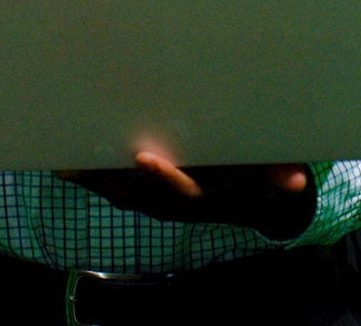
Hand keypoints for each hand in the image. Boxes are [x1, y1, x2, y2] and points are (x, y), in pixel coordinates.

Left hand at [58, 151, 315, 237]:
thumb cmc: (260, 179)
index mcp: (206, 197)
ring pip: (120, 193)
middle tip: (86, 155)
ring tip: (66, 158)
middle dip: (113, 176)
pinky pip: (111, 187)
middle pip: (139, 194)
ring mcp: (157, 202)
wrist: (252, 200)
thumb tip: (296, 181)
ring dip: (93, 178)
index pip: (182, 193)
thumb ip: (280, 177)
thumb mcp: (275, 178)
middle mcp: (177, 205)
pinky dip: (89, 177)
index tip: (144, 160)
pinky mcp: (143, 195)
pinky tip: (64, 162)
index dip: (163, 179)